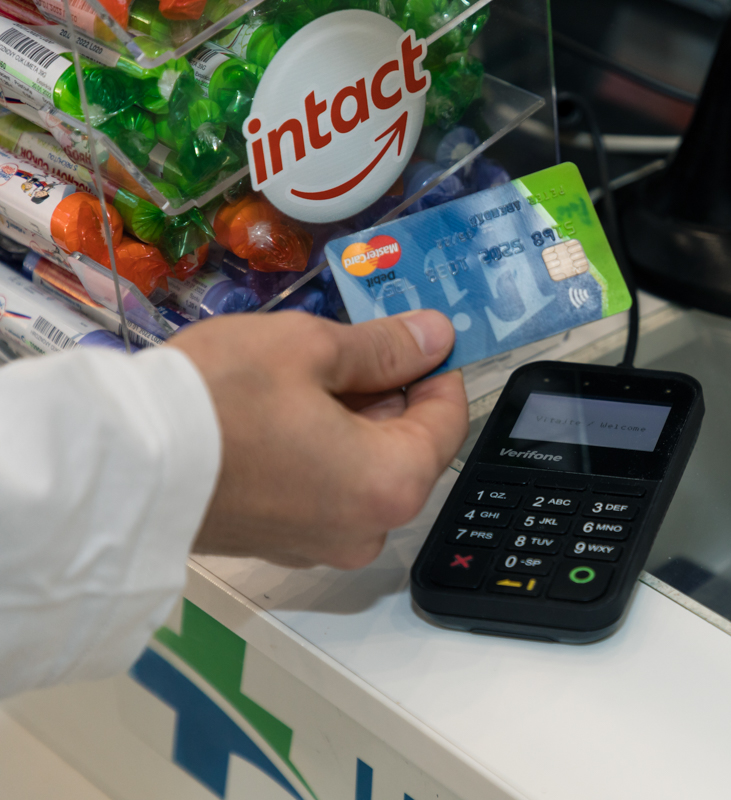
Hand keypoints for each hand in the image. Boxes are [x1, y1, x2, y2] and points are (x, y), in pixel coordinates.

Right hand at [169, 309, 467, 569]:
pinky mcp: (281, 544)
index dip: (437, 369)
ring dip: (351, 418)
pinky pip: (325, 491)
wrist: (118, 467)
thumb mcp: (309, 349)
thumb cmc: (216, 402)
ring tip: (306, 371)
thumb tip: (435, 337)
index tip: (418, 335)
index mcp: (392, 484)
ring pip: (364, 468)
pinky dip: (320, 451)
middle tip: (352, 343)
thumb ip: (384, 347)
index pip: (449, 420)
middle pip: (408, 447)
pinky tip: (282, 411)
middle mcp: (367, 529)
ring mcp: (322, 545)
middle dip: (389, 392)